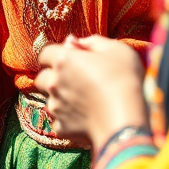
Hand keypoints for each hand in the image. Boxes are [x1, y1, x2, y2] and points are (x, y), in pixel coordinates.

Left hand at [34, 35, 148, 152]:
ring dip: (59, 100)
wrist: (127, 121)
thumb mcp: (116, 50)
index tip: (68, 62)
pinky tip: (84, 120)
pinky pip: (59, 123)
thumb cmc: (124, 81)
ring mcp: (55, 105)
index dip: (56, 56)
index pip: (45, 54)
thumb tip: (74, 41)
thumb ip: (92, 42)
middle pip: (42, 77)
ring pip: (49, 100)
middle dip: (52, 78)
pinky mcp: (62, 127)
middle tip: (73, 83)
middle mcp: (53, 81)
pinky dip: (68, 122)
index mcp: (63, 59)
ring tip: (81, 103)